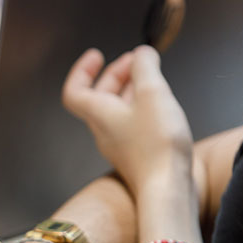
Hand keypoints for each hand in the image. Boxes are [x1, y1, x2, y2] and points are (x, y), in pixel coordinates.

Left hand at [62, 46, 193, 193]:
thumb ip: (145, 68)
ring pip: (118, 109)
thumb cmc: (156, 144)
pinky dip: (142, 106)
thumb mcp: (152, 93)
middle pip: (100, 97)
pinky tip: (162, 103)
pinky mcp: (138, 153)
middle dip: (116, 74)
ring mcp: (121, 143)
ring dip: (131, 88)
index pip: (74, 91)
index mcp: (99, 114)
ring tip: (151, 76)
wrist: (168, 189)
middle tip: (136, 60)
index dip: (81, 71)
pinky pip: (133, 123)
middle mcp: (104, 130)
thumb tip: (141, 54)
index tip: (96, 55)